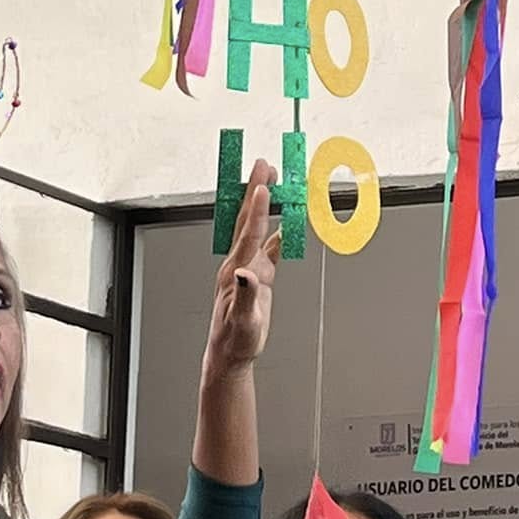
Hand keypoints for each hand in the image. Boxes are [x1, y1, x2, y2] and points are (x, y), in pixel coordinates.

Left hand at [203, 161, 281, 375]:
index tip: (263, 185)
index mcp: (236, 270)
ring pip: (257, 227)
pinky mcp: (257, 276)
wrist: (230, 354)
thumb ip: (245, 296)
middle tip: (265, 165)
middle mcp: (240, 263)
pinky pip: (269, 247)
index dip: (258, 209)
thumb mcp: (242, 321)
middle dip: (256, 189)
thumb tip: (246, 273)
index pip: (249, 233)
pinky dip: (278, 231)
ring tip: (273, 180)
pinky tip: (288, 222)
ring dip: (265, 202)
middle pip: (249, 219)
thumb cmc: (234, 340)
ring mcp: (247, 267)